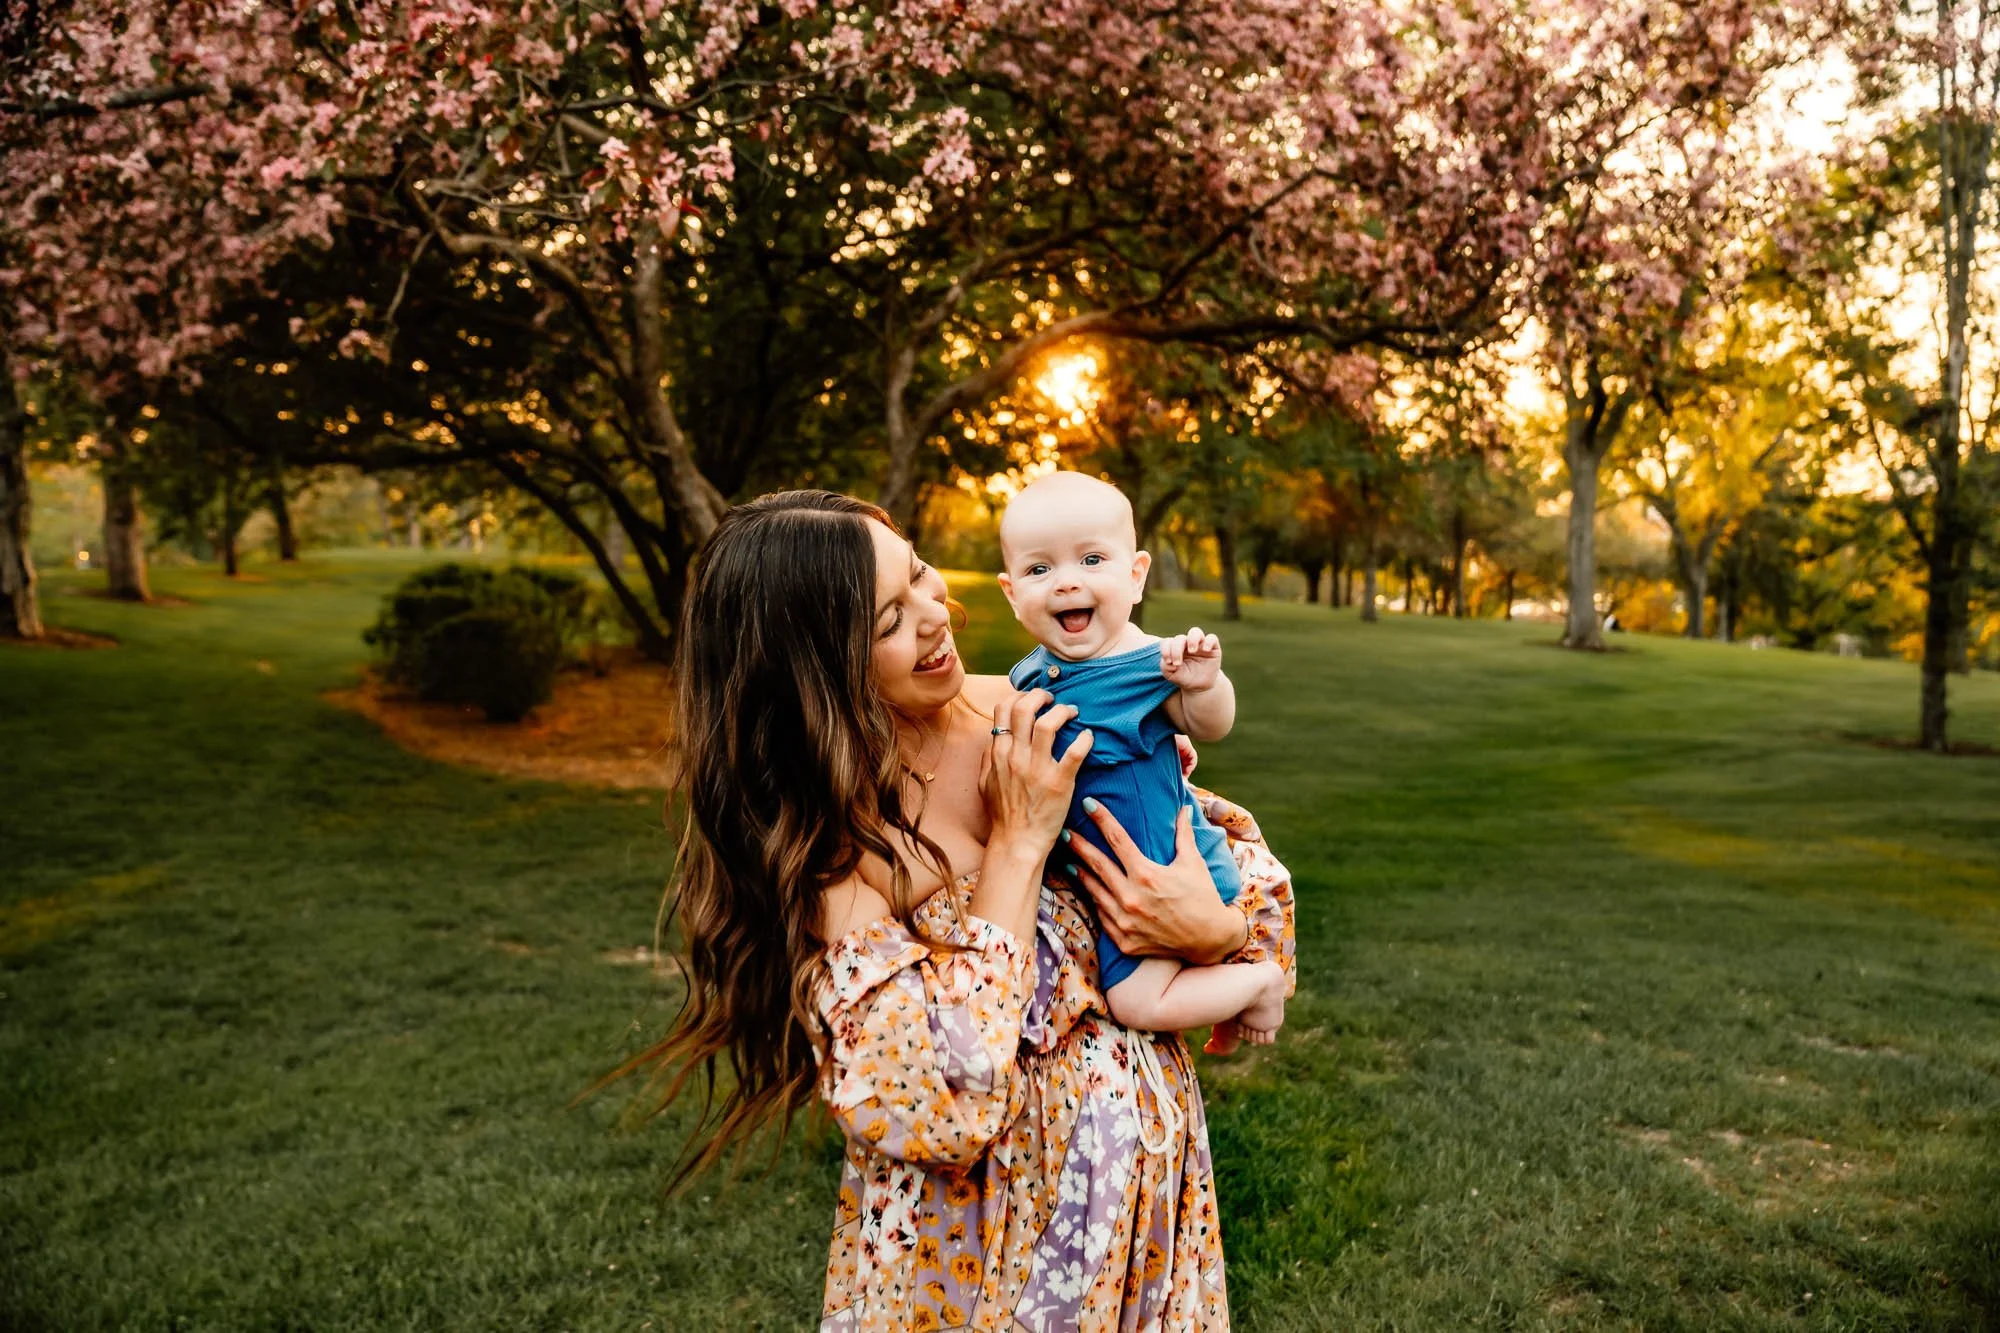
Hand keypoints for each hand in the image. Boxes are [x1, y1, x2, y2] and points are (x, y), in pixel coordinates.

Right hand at [980, 689, 1092, 857]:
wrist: (1017, 842)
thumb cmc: (1003, 815)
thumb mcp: (985, 784)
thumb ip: (988, 758)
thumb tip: (992, 738)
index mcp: (999, 754)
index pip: (1004, 710)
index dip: (1019, 696)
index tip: (1031, 698)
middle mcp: (1016, 757)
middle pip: (1025, 708)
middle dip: (1040, 695)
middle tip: (1052, 698)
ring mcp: (1038, 769)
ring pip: (1049, 724)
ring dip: (1062, 711)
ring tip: (1071, 711)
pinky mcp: (1060, 783)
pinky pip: (1075, 752)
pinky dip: (1084, 739)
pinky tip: (1087, 736)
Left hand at [1063, 802, 1246, 964]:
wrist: (1209, 940)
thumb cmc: (1202, 897)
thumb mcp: (1193, 863)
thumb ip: (1183, 835)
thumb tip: (1183, 807)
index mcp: (1147, 874)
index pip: (1118, 839)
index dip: (1102, 819)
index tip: (1088, 804)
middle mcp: (1132, 897)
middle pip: (1097, 864)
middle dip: (1079, 846)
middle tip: (1064, 833)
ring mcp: (1125, 921)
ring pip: (1095, 891)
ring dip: (1081, 875)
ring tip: (1070, 862)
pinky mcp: (1124, 940)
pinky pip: (1102, 917)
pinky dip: (1095, 902)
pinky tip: (1089, 892)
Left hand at [1160, 626, 1221, 691]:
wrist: (1199, 686)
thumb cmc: (1183, 678)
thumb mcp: (1171, 675)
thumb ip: (1166, 667)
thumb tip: (1169, 662)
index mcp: (1174, 648)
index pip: (1167, 642)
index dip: (1165, 649)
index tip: (1168, 662)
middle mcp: (1186, 644)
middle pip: (1180, 638)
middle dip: (1176, 650)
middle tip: (1177, 663)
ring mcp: (1199, 645)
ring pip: (1195, 632)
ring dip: (1192, 640)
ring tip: (1192, 651)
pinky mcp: (1213, 648)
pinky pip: (1212, 638)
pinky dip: (1209, 641)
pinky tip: (1206, 650)